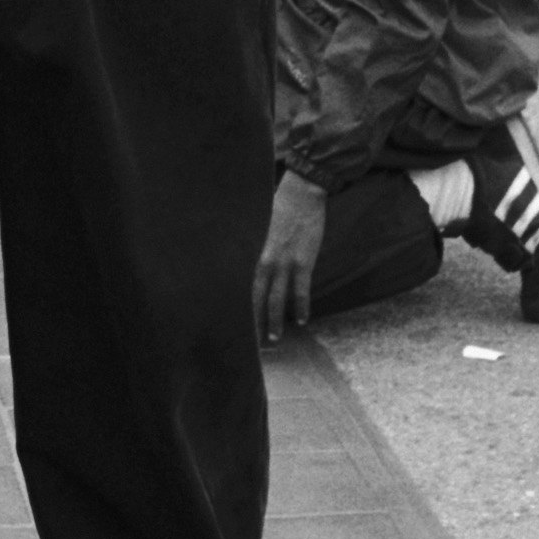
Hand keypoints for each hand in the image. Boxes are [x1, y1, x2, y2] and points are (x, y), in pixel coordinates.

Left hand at [253, 172, 327, 344]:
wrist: (301, 192)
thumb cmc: (278, 208)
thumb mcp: (257, 229)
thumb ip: (251, 250)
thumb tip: (244, 269)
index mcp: (251, 254)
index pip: (241, 289)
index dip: (238, 310)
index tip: (233, 327)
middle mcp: (265, 262)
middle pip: (256, 300)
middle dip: (253, 325)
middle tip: (252, 346)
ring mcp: (285, 263)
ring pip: (277, 300)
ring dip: (275, 322)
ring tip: (274, 340)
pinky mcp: (304, 261)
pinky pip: (301, 290)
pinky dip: (302, 307)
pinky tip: (303, 320)